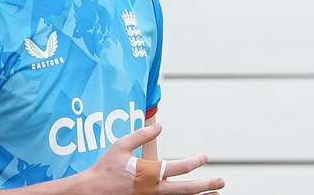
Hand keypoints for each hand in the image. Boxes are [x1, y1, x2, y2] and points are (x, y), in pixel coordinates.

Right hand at [84, 124, 224, 194]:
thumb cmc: (105, 168)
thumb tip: (160, 125)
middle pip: (187, 189)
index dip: (195, 162)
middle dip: (207, 185)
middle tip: (221, 182)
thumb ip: (141, 135)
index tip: (204, 158)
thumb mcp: (120, 146)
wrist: (92, 191)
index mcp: (150, 172)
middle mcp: (155, 189)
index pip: (180, 167)